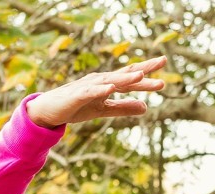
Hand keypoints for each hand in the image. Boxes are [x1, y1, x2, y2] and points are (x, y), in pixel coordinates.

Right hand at [26, 56, 166, 128]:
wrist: (50, 111)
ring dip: (125, 78)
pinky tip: (110, 88)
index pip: (131, 77)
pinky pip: (91, 92)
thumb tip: (146, 107)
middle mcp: (101, 81)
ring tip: (140, 76)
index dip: (148, 74)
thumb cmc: (77, 107)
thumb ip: (124, 108)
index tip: (164, 68)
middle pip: (125, 74)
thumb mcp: (104, 110)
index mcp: (108, 84)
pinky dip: (101, 90)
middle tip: (162, 62)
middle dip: (143, 70)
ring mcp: (89, 86)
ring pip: (110, 80)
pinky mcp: (77, 95)